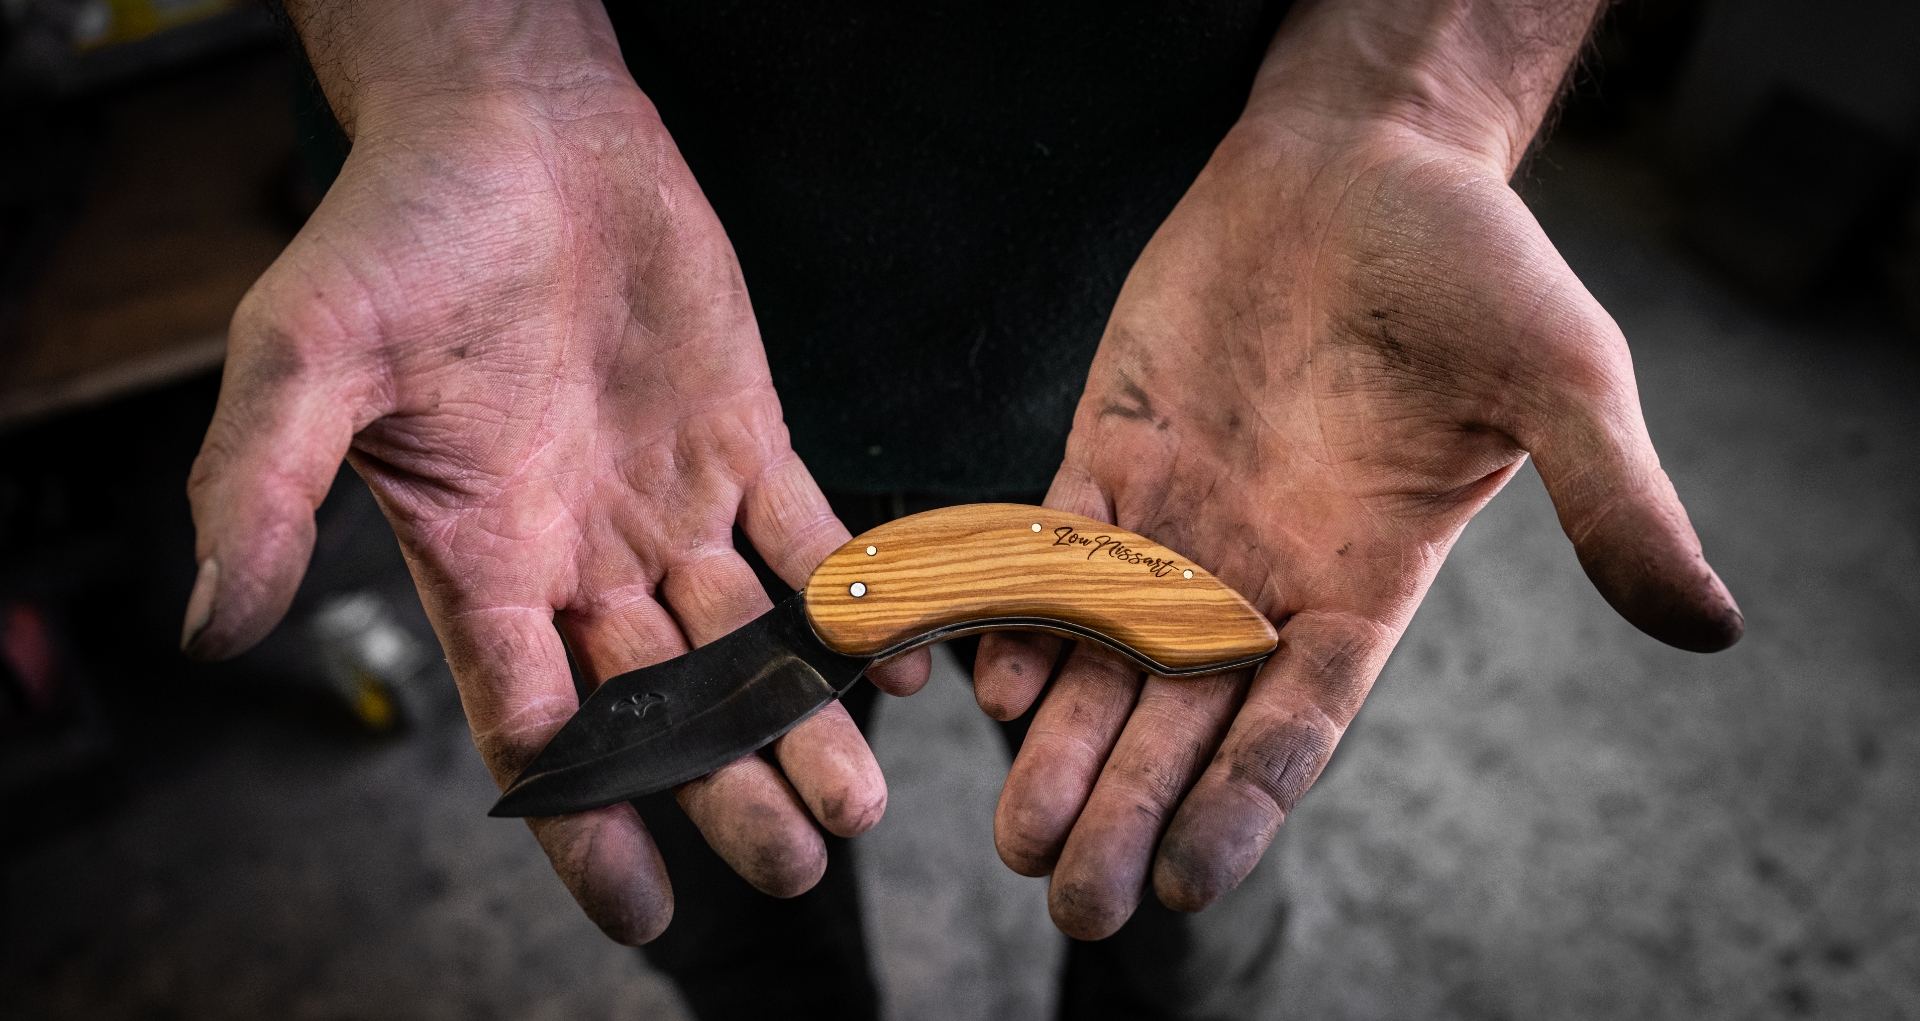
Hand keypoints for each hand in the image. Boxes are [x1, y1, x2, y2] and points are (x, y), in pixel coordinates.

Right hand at [182, 3, 927, 943]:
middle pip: (661, 703)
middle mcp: (581, 555)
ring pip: (744, 639)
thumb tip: (210, 625)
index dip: (583, 817)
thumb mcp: (306, 356)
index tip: (642, 904)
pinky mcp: (743, 437)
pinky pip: (808, 534)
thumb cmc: (399, 232)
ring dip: (801, 716)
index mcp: (481, 562)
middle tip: (797, 859)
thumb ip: (265, 488)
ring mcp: (669, 501)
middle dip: (725, 784)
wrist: (512, 126)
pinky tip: (894, 659)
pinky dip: (850, 597)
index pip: (533, 725)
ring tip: (861, 799)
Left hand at [974, 1, 1741, 938]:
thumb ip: (1612, 501)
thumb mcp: (1564, 376)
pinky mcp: (1111, 447)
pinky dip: (1020, 606)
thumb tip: (1713, 626)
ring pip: (1105, 652)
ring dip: (1059, 739)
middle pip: (1183, 716)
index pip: (1295, 720)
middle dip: (1126, 804)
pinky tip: (989, 678)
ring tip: (1018, 835)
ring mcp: (1177, 513)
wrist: (1364, 159)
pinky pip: (1052, 546)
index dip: (1242, 802)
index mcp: (1362, 578)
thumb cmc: (1474, 263)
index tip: (1186, 882)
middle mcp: (1258, 567)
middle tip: (1072, 900)